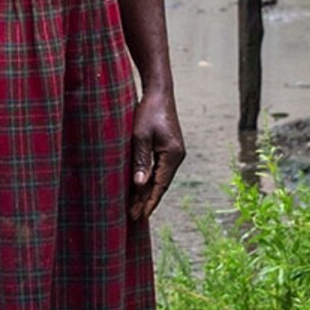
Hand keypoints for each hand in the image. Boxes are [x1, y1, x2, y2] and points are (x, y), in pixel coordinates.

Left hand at [127, 93, 185, 224]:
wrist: (159, 92)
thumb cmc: (148, 111)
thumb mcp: (140, 136)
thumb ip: (140, 160)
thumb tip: (139, 184)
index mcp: (172, 154)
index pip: (160, 184)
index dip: (149, 201)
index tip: (141, 216)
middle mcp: (176, 156)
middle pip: (161, 184)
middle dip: (146, 201)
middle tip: (133, 217)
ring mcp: (174, 152)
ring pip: (159, 178)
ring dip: (147, 192)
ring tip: (135, 208)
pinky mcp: (169, 148)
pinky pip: (159, 169)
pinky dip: (149, 180)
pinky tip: (140, 188)